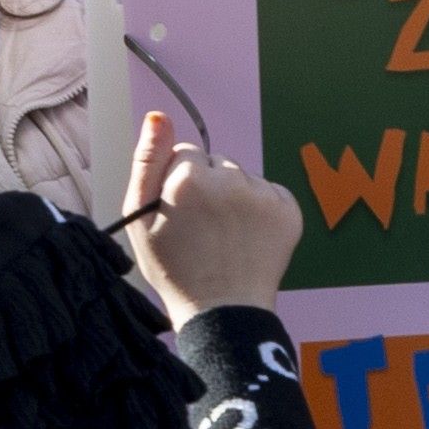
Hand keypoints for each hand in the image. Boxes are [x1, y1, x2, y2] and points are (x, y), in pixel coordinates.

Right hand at [122, 109, 299, 320]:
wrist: (222, 313)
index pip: (185, 152)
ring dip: (236, 197)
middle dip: (208, 186)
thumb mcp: (140, 218)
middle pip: (216, 162)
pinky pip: (270, 191)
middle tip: (203, 229)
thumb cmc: (175, 269)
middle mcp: (229, 180)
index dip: (179, 182)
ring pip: (243, 177)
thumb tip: (158, 115)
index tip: (180, 213)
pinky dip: (262, 209)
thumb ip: (147, 162)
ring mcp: (263, 195)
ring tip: (226, 236)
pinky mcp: (288, 210)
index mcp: (188, 180)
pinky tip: (248, 238)